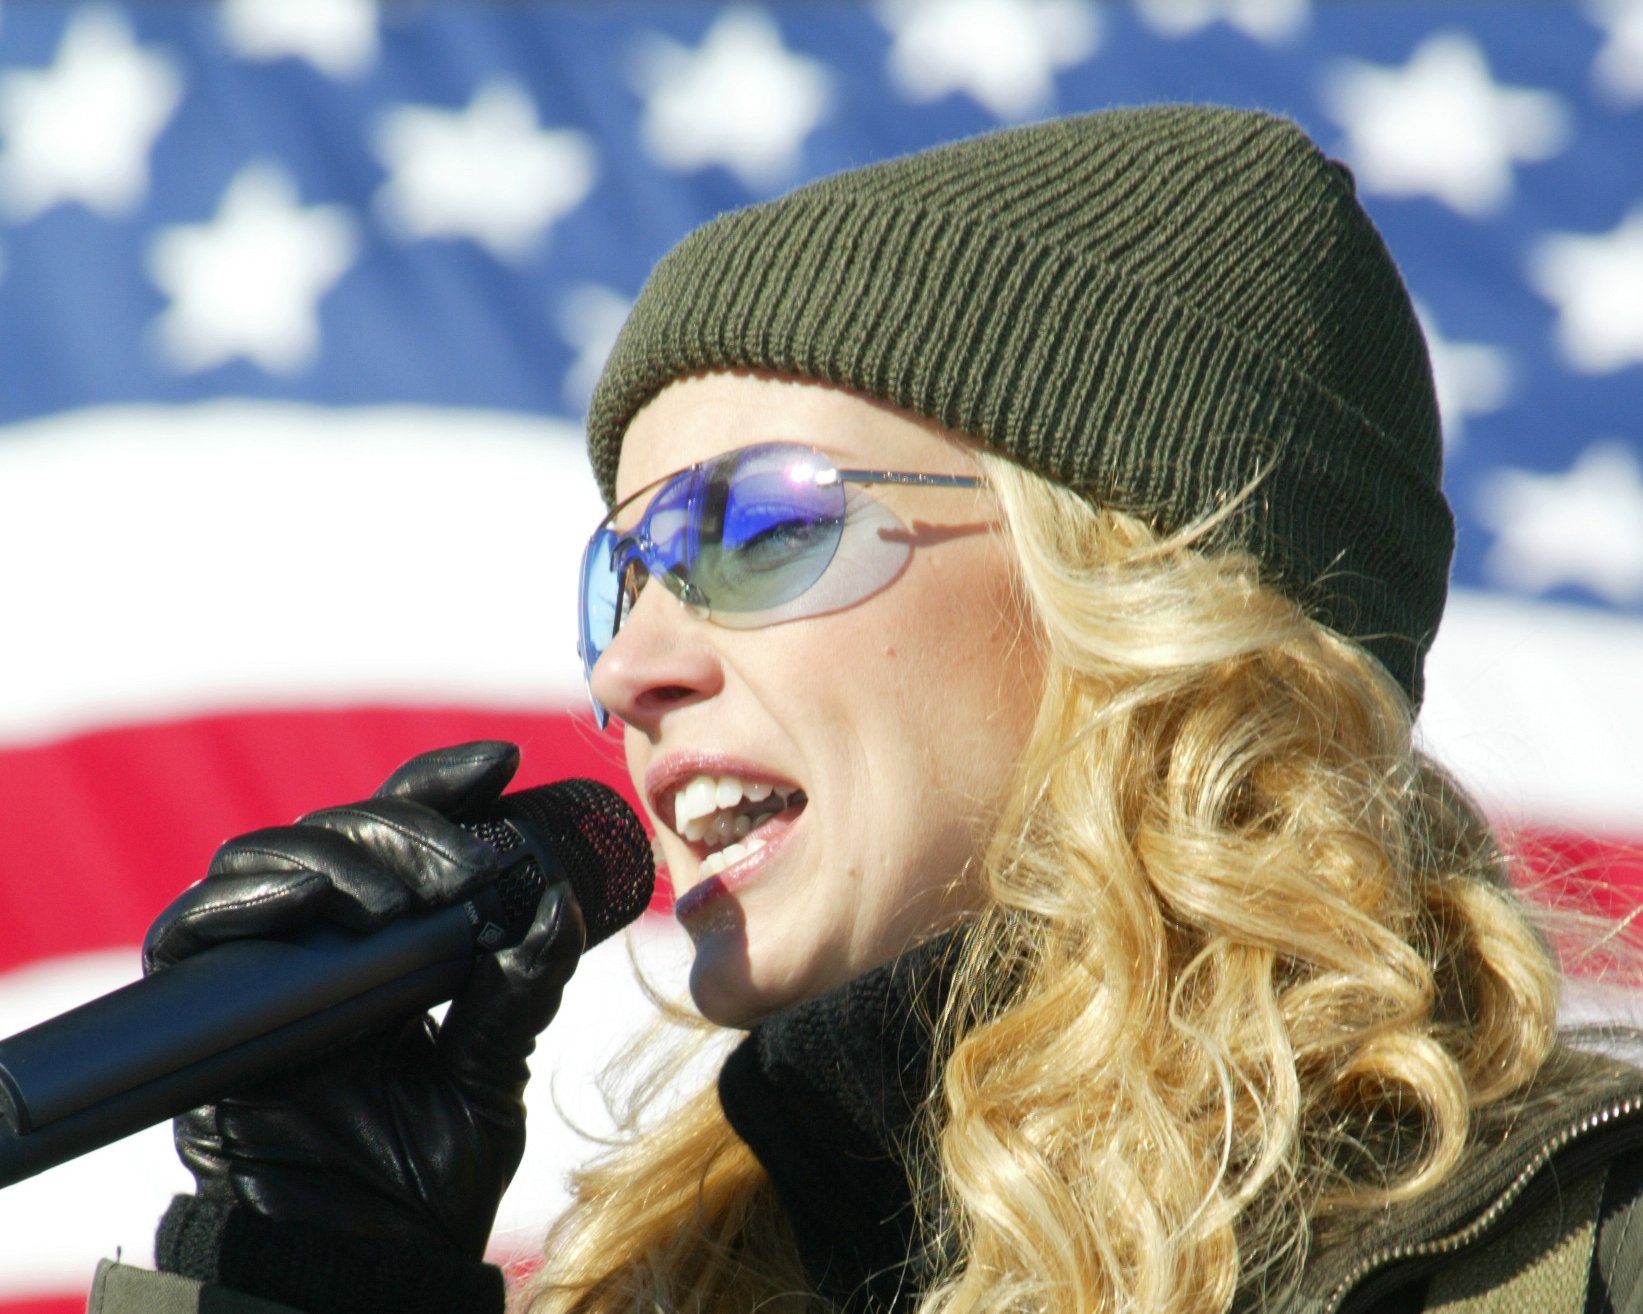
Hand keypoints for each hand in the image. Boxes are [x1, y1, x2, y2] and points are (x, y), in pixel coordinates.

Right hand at [143, 741, 584, 1260]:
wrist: (365, 1259)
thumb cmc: (425, 1173)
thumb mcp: (492, 1070)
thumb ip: (520, 989)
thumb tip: (562, 904)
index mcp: (391, 943)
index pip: (406, 835)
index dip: (445, 788)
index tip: (505, 762)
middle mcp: (322, 940)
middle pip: (344, 833)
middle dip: (407, 830)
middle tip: (463, 867)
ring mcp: (262, 967)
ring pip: (271, 860)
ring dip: (335, 855)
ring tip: (393, 897)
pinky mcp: (205, 1009)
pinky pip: (194, 928)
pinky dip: (244, 900)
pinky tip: (307, 900)